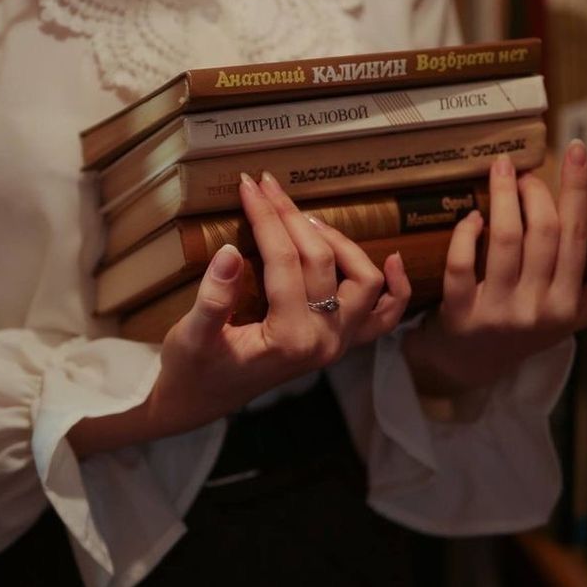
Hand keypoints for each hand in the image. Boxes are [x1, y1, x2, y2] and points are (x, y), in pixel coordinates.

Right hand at [68, 172, 409, 455]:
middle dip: (293, 218)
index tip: (249, 186)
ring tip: (304, 219)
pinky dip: (395, 289)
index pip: (285, 262)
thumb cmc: (192, 370)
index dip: (266, 218)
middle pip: (323, 262)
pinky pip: (383, 317)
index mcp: (290, 339)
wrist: (201, 401)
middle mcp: (325, 342)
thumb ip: (213, 299)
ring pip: (364, 281)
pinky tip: (393, 259)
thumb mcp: (191, 336)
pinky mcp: (339, 343)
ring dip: (339, 242)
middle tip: (267, 187)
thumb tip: (230, 251)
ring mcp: (338, 343)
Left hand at [403, 140, 586, 395]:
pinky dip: (466, 234)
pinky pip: (462, 264)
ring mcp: (497, 312)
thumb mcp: (579, 311)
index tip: (576, 149)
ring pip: (504, 240)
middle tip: (523, 173)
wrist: (472, 365)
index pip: (578, 236)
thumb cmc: (528, 330)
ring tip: (500, 173)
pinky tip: (472, 217)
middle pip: (542, 232)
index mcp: (569, 303)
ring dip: (503, 197)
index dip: (578, 189)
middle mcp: (536, 308)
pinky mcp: (460, 314)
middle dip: (534, 191)